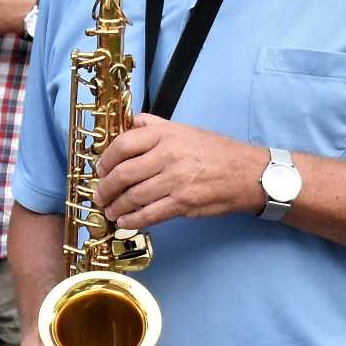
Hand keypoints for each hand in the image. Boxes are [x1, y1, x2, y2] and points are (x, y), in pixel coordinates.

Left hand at [96, 115, 264, 229]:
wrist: (245, 172)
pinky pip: (150, 214)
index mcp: (165, 135)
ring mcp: (175, 180)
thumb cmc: (214, 151)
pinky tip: (125, 222)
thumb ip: (153, 125)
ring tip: (110, 210)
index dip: (106, 160)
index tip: (101, 169)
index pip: (123, 145)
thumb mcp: (183, 129)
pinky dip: (133, 220)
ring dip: (116, 207)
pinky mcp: (183, 202)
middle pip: (123, 173)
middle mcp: (168, 156)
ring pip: (133, 196)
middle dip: (105, 188)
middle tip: (100, 195)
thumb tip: (128, 123)